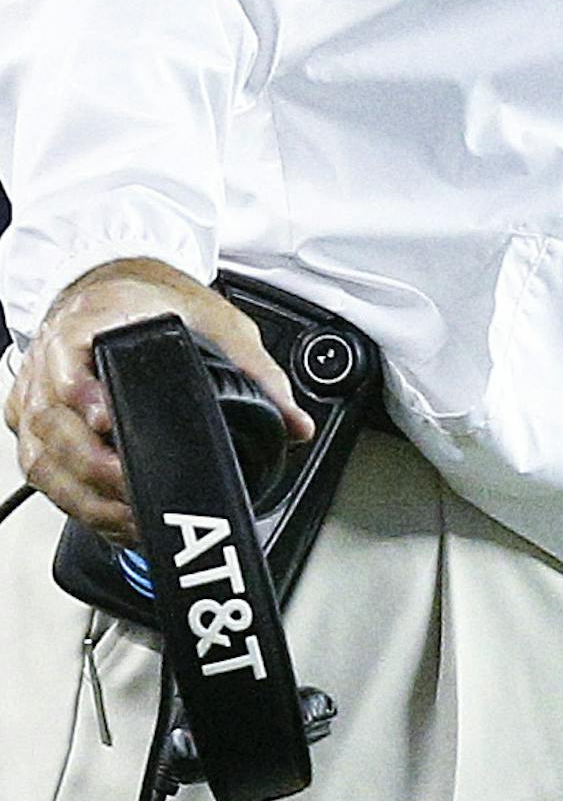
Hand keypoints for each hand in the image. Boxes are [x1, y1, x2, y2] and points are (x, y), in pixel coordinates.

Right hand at [4, 257, 314, 540]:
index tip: (110, 422)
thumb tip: (295, 425)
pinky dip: (75, 501)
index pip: (70, 364)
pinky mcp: (30, 422)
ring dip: (85, 498)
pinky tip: (111, 514)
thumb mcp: (216, 322)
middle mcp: (53, 359)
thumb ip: (258, 373)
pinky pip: (42, 473)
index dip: (84, 398)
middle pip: (54, 426)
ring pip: (43, 460)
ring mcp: (35, 393)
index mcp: (95, 322)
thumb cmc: (154, 302)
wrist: (114, 285)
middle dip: (97, 470)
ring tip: (132, 515)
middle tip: (136, 492)